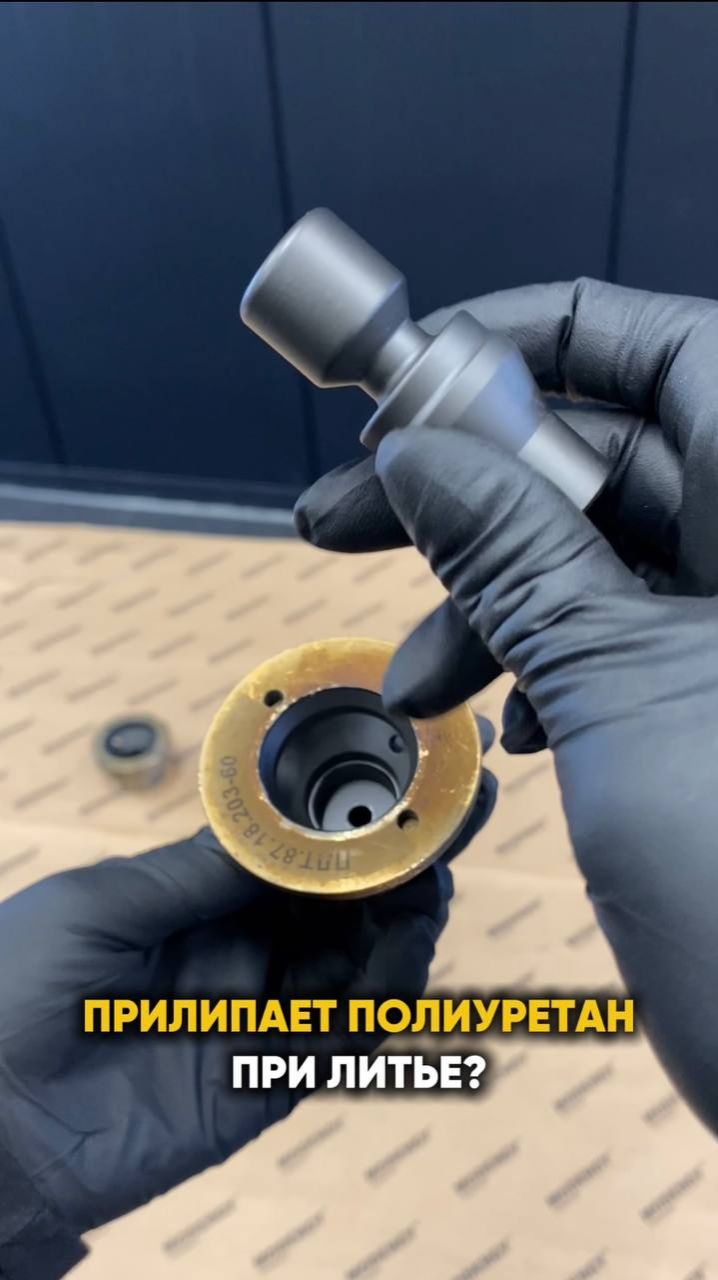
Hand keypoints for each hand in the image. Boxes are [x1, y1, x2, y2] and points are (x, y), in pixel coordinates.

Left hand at [0, 791, 493, 1241]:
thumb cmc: (13, 988)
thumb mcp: (98, 906)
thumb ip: (196, 872)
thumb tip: (284, 821)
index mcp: (200, 898)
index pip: (297, 848)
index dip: (351, 812)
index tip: (408, 770)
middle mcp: (241, 946)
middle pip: (345, 897)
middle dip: (401, 856)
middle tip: (453, 814)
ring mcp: (260, 1011)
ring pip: (361, 959)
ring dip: (405, 919)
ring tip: (430, 882)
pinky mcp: (269, 1077)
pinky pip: (344, 1035)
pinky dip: (382, 995)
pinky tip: (400, 955)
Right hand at [295, 280, 717, 1134]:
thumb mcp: (613, 684)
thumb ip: (512, 553)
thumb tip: (416, 449)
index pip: (663, 350)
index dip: (533, 340)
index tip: (412, 376)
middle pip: (606, 456)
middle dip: (470, 489)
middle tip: (343, 519)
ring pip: (595, 558)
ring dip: (489, 601)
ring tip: (417, 676)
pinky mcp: (713, 698)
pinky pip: (614, 638)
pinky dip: (542, 664)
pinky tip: (503, 724)